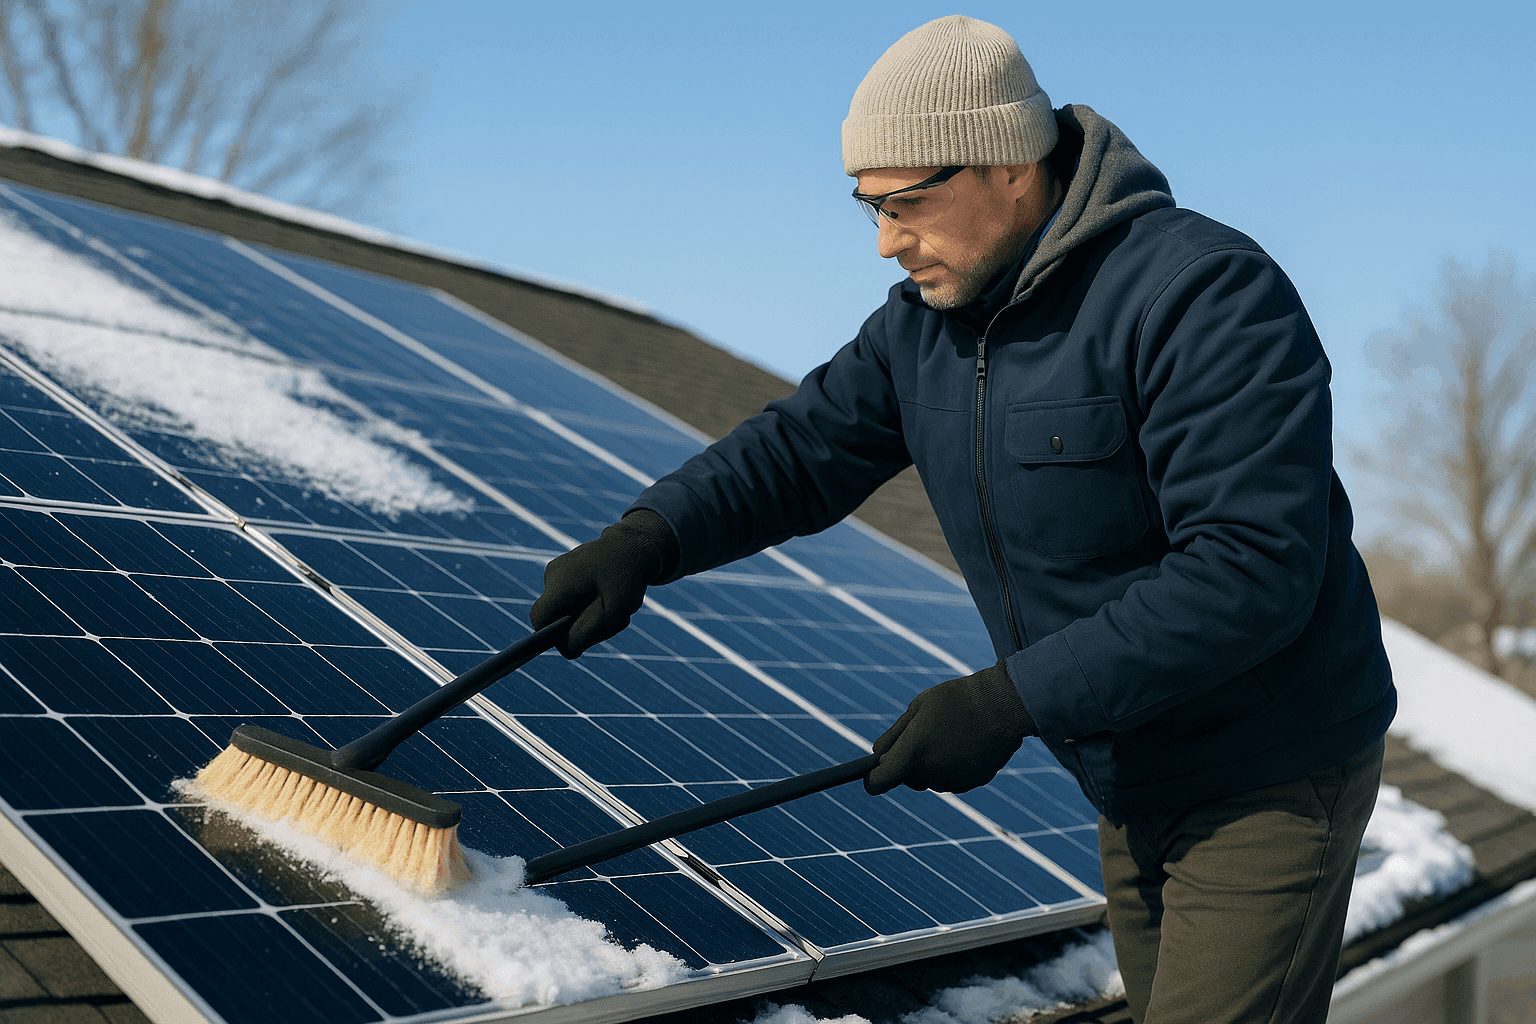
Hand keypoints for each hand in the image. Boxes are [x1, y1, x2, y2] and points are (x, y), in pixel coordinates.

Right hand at [530, 510, 677, 657]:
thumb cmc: (627, 575)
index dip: (554, 637)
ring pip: (565, 612)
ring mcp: (557, 573)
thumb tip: (566, 650)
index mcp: (560, 582)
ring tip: (616, 607)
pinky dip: (591, 607)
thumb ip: (586, 633)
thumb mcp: (613, 610)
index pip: (539, 619)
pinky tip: (609, 599)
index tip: (579, 639)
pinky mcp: (565, 574)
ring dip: (590, 618)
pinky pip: (571, 602)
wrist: (635, 544)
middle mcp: (552, 575)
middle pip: (555, 619)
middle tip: (614, 620)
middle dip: (582, 627)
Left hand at [865, 661, 1035, 794]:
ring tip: (948, 736)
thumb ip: (894, 735)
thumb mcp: (918, 707)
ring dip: (932, 766)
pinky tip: (965, 745)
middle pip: (908, 779)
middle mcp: (932, 771)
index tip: (872, 774)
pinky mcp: (974, 782)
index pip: (880, 781)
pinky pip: (954, 780)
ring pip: (932, 780)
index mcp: (914, 750)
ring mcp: (955, 779)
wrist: (1003, 703)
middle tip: (923, 737)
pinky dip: (954, 768)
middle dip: (909, 765)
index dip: (873, 780)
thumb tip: (876, 756)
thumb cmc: (955, 699)